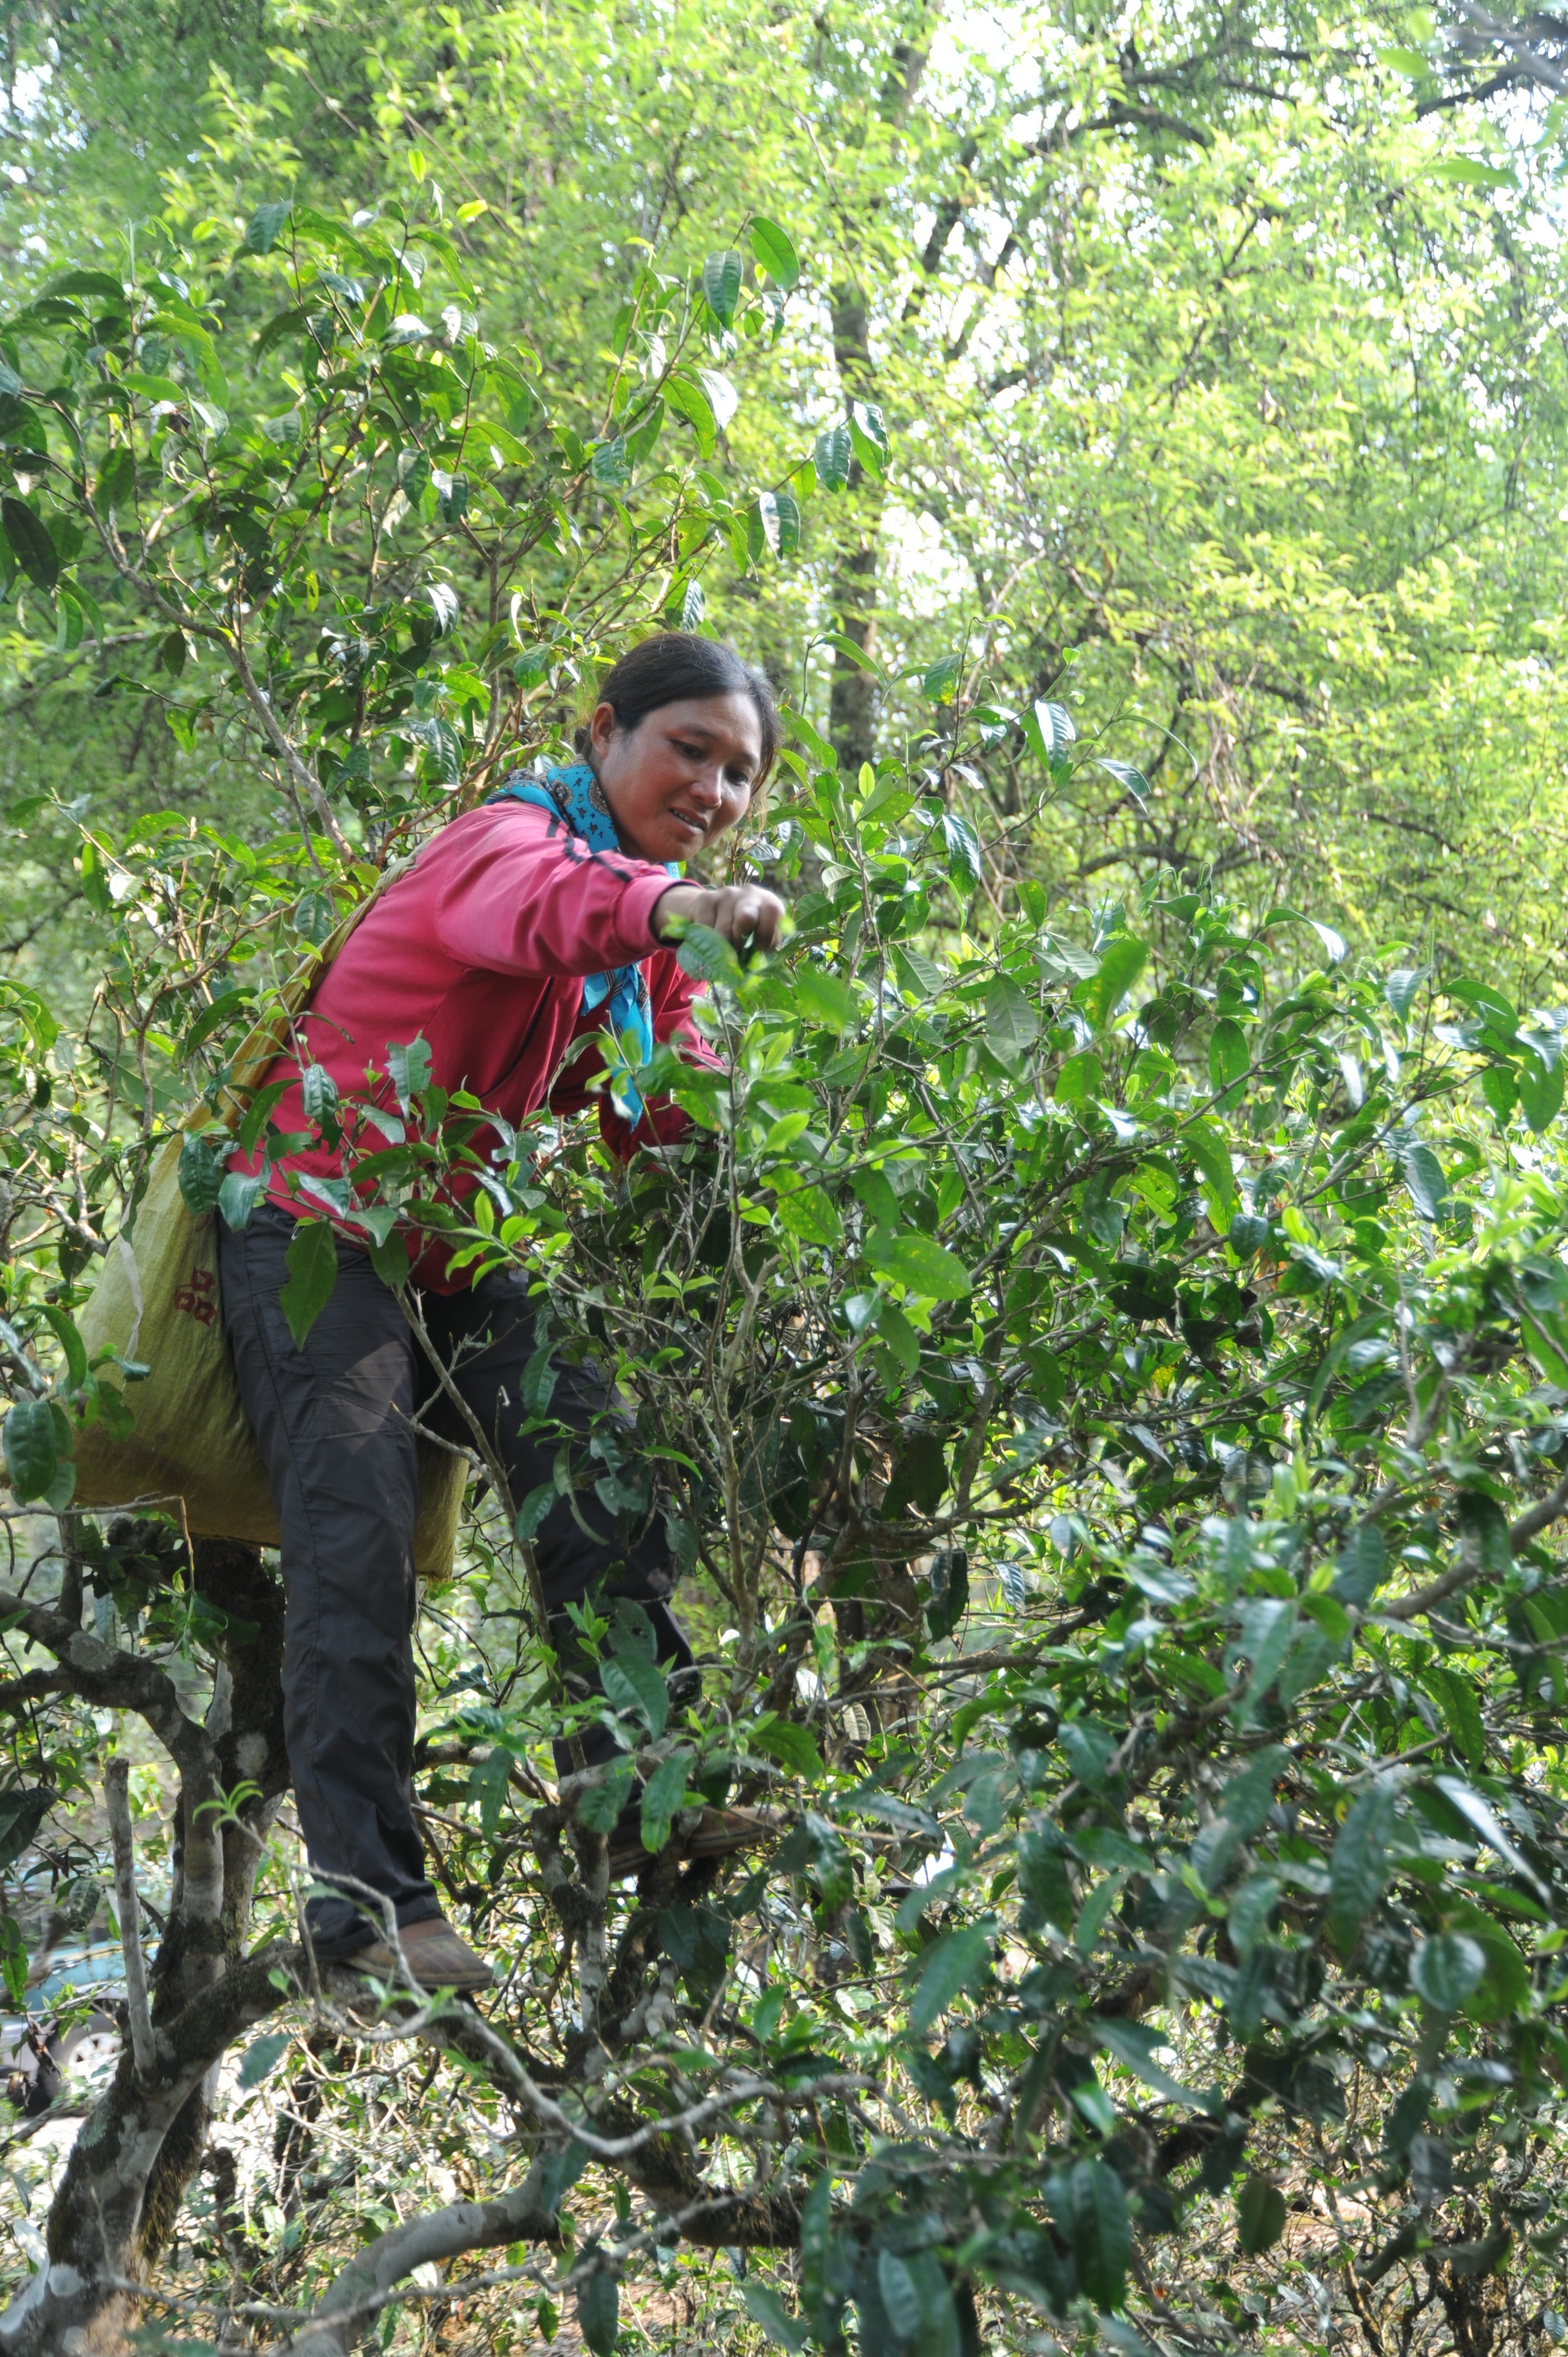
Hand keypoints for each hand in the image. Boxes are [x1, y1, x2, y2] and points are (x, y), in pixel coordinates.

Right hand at [652, 880, 785, 957]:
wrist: (713, 910)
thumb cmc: (744, 931)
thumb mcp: (759, 937)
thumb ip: (763, 946)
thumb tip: (755, 964)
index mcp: (769, 902)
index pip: (772, 911)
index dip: (766, 933)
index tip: (758, 949)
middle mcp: (750, 894)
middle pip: (746, 917)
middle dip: (739, 939)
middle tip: (736, 950)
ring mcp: (726, 894)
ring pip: (723, 931)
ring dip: (723, 947)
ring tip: (723, 951)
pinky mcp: (705, 899)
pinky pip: (705, 928)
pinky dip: (706, 941)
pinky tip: (710, 941)